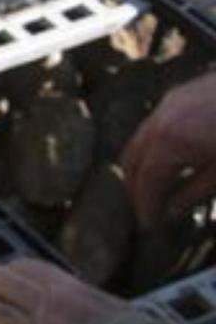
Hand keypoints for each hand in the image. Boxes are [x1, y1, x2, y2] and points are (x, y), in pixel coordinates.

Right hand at [122, 73, 215, 226]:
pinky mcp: (178, 96)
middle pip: (132, 158)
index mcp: (169, 143)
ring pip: (139, 140)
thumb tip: (170, 213)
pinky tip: (170, 161)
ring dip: (142, 166)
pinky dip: (152, 147)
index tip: (150, 227)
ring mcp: (167, 104)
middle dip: (134, 187)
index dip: (145, 206)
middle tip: (145, 211)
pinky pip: (153, 126)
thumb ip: (192, 195)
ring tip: (155, 189)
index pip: (146, 181)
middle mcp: (159, 120)